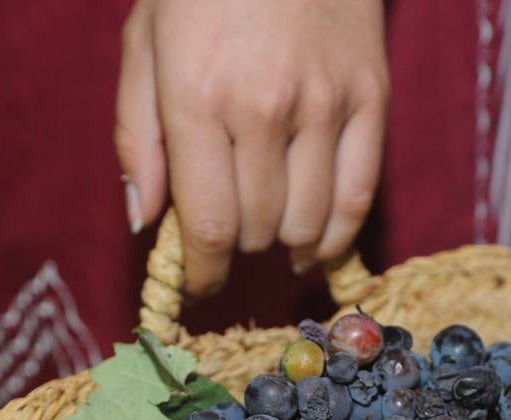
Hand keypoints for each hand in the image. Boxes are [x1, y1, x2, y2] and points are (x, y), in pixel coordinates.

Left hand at [116, 0, 388, 295]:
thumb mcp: (145, 43)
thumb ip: (138, 137)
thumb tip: (143, 222)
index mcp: (199, 98)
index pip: (209, 226)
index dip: (204, 273)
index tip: (198, 285)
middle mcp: (266, 109)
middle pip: (259, 230)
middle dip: (238, 248)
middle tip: (228, 235)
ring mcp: (327, 105)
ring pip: (310, 224)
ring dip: (285, 243)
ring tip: (272, 234)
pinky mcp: (372, 99)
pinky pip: (360, 197)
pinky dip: (337, 234)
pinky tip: (316, 241)